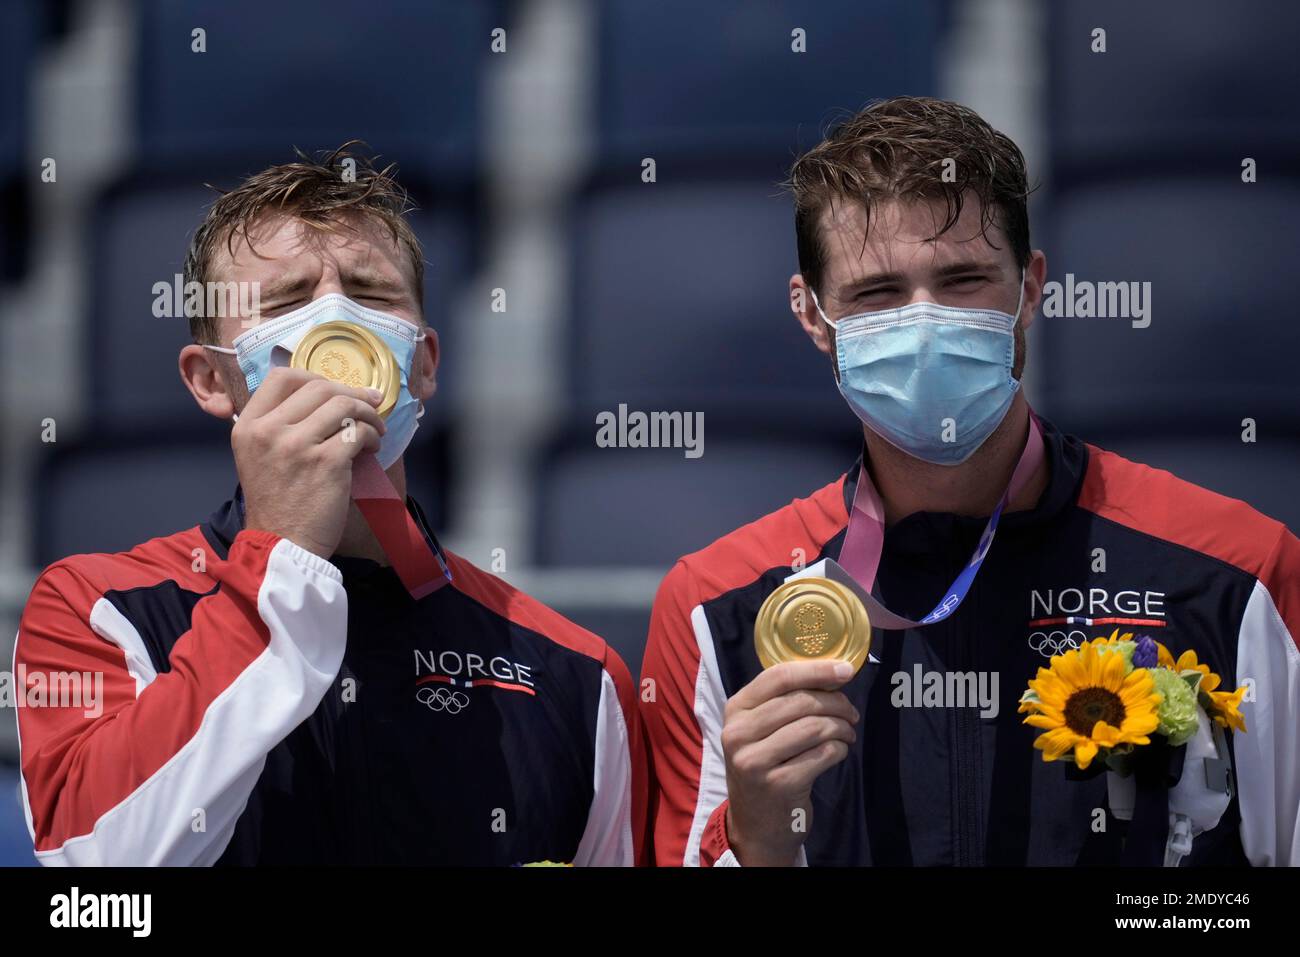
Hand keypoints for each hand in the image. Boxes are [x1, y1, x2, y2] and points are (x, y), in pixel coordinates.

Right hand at [233, 367, 386, 557]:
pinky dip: (372, 435)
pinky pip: (358, 431)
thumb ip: (279, 426)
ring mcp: (296, 445)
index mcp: (248, 426)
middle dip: (350, 393)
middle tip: (368, 405)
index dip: (315, 377)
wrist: (281, 546)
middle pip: (318, 387)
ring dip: (367, 413)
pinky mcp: (326, 463)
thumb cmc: (277, 504)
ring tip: (374, 429)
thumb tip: (324, 397)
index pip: (282, 377)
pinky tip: (372, 447)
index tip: (335, 391)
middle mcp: (268, 431)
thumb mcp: (259, 457)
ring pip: (343, 405)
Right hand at [722, 659, 858, 865]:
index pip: (778, 677)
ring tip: (847, 733)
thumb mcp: (759, 731)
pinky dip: (839, 750)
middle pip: (801, 701)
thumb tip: (833, 673)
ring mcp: (756, 761)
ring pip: (815, 727)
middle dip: (836, 703)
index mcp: (735, 710)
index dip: (816, 670)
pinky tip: (838, 753)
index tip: (846, 670)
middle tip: (851, 712)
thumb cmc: (765, 767)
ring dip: (841, 728)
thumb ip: (785, 701)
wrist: (755, 826)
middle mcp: (739, 734)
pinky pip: (823, 755)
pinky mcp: (779, 785)